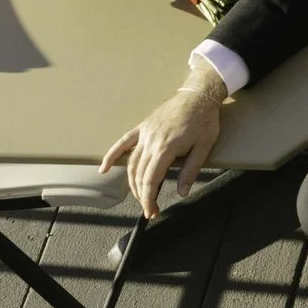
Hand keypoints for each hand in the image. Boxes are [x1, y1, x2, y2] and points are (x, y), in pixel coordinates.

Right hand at [102, 69, 226, 220]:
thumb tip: (182, 192)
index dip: (149, 199)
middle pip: (139, 174)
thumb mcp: (204, 147)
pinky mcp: (143, 127)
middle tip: (150, 208)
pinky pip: (123, 143)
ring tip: (138, 196)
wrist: (199, 95)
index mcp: (166, 148)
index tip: (151, 211)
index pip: (151, 180)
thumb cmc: (204, 120)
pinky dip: (112, 155)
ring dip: (131, 182)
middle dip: (142, 195)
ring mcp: (145, 133)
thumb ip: (190, 171)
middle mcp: (151, 141)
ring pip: (131, 162)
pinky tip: (103, 168)